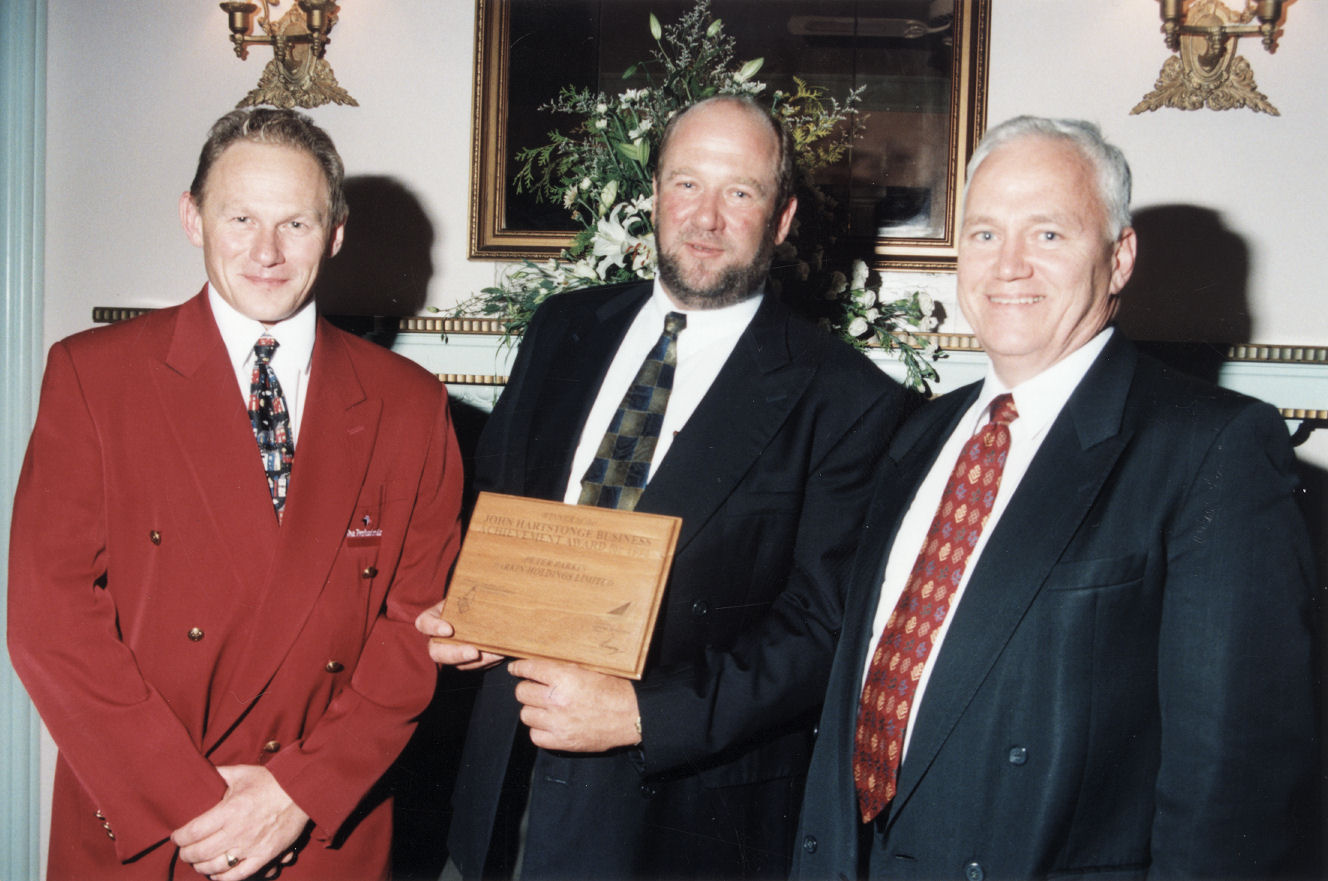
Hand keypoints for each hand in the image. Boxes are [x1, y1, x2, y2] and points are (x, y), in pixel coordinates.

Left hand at [171, 765, 308, 879]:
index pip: (193, 832)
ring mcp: (251, 847)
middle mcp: (237, 831)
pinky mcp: (264, 856)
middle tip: (184, 850)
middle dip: (186, 854)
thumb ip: (218, 774)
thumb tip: (199, 772)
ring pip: (215, 866)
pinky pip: (237, 875)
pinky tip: (216, 873)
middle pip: (199, 852)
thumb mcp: (242, 773)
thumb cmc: (271, 781)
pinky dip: (222, 877)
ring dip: (201, 867)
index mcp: (229, 810)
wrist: (302, 791)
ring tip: (198, 862)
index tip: (176, 836)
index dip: (179, 838)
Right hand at [414, 600, 505, 669]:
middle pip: (437, 652)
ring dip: (477, 662)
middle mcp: (436, 638)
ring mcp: (450, 651)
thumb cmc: (466, 597)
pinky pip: (473, 666)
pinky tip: (499, 654)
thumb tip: (486, 589)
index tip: (449, 630)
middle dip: (456, 654)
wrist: (478, 606)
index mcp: (432, 618)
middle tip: (474, 652)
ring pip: (457, 663)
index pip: (424, 623)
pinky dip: (487, 662)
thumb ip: (468, 593)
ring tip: (495, 653)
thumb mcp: (463, 592)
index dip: (434, 628)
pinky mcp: (465, 660)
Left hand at [509, 658, 640, 751]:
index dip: (519, 668)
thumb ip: (565, 667)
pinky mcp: (562, 741)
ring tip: (544, 707)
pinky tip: (549, 723)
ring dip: (533, 709)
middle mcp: (558, 700)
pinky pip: (535, 735)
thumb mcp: (591, 668)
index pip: (529, 669)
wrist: (633, 715)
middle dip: (527, 688)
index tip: (515, 669)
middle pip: (522, 692)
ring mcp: (558, 723)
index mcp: (565, 677)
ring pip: (525, 714)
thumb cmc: (616, 690)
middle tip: (536, 688)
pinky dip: (539, 729)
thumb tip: (542, 663)